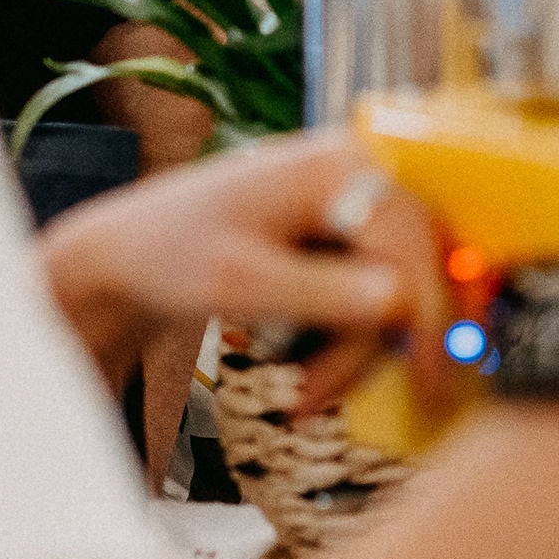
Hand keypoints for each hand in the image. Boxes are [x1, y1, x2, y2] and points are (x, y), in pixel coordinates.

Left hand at [39, 131, 449, 411]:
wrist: (129, 256)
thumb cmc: (170, 255)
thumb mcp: (240, 282)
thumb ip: (323, 295)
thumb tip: (403, 304)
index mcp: (338, 162)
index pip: (411, 245)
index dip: (428, 317)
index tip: (429, 377)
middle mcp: (358, 168)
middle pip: (413, 269)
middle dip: (375, 346)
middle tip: (332, 395)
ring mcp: (355, 198)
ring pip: (400, 291)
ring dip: (359, 354)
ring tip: (305, 393)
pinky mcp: (348, 231)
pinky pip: (378, 295)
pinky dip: (352, 341)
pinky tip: (313, 373)